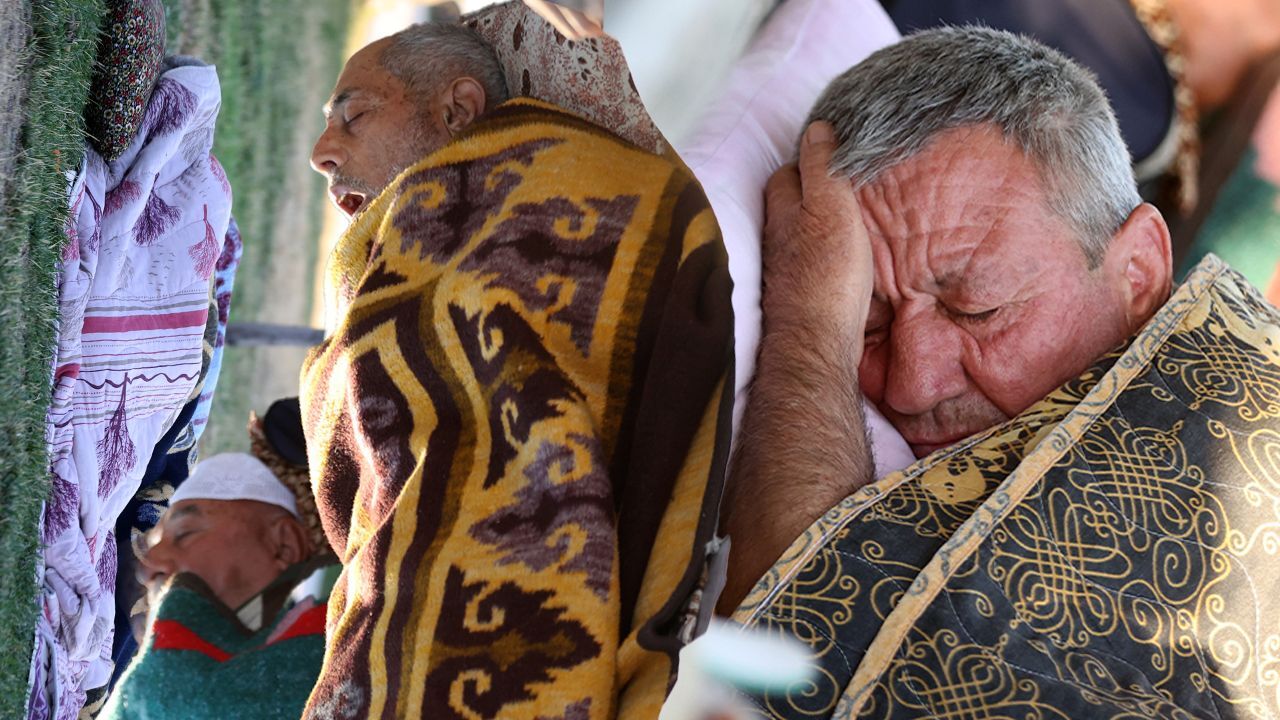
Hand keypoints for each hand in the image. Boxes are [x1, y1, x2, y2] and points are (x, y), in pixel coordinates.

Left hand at [761, 121, 873, 339]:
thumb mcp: (830, 208)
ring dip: (817, 225)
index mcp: (782, 211)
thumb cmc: (825, 273)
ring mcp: (785, 268)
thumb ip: (822, 168)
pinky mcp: (798, 294)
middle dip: (811, 193)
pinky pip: (810, 263)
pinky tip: (841, 259)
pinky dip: (823, 254)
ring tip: (846, 218)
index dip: (809, 161)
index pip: (788, 172)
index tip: (834, 156)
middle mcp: (776, 238)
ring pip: (799, 234)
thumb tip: (817, 129)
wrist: (815, 341)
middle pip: (790, 204)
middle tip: (843, 187)